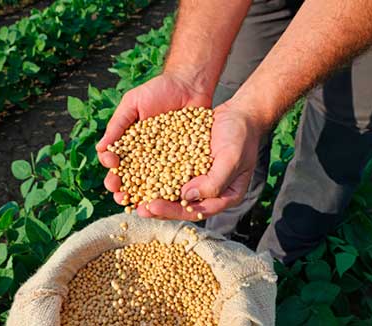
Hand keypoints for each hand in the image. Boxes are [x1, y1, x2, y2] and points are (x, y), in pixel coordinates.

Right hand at [96, 72, 211, 212]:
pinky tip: (167, 198)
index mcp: (130, 144)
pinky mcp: (185, 161)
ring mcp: (165, 160)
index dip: (112, 170)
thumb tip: (100, 149)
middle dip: (125, 189)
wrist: (189, 84)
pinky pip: (177, 177)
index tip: (112, 171)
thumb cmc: (158, 90)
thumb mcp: (133, 103)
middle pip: (132, 178)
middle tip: (121, 197)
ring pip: (153, 183)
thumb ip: (117, 125)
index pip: (116, 162)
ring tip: (140, 204)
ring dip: (145, 195)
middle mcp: (146, 156)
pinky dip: (171, 189)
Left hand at [144, 100, 264, 220]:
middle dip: (157, 207)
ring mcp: (196, 178)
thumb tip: (186, 198)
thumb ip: (214, 182)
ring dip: (151, 194)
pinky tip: (135, 173)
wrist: (239, 114)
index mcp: (223, 197)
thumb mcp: (232, 159)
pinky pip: (167, 172)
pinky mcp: (186, 164)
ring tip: (130, 195)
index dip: (173, 211)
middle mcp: (208, 191)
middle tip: (136, 208)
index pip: (196, 211)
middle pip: (179, 205)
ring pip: (170, 191)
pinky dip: (152, 174)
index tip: (152, 206)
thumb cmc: (241, 137)